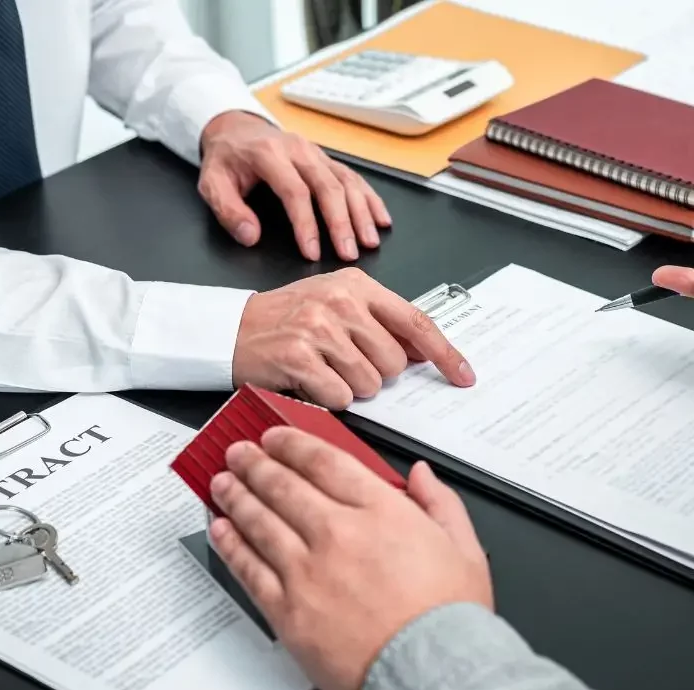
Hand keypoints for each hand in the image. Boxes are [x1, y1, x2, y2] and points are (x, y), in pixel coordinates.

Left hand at [198, 111, 391, 260]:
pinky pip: (353, 177)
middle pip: (328, 186)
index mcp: (268, 154)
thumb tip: (251, 236)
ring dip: (361, 213)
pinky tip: (381, 219)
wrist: (236, 128)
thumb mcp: (211, 183)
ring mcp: (316, 152)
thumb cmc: (226, 160)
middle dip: (341, 223)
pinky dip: (370, 198)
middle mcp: (298, 150)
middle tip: (348, 253)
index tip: (312, 252)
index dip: (305, 224)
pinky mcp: (326, 158)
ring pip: (346, 181)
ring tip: (369, 242)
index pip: (294, 191)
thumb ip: (229, 211)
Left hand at [209, 428, 492, 689]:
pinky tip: (222, 530)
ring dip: (236, 496)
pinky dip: (231, 544)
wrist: (430, 672)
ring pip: (259, 521)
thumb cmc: (447, 618)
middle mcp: (339, 534)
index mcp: (381, 512)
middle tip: (240, 452)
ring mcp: (308, 572)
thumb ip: (440, 503)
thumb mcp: (465, 548)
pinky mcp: (288, 610)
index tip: (276, 438)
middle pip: (283, 485)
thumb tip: (422, 474)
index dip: (293, 444)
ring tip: (223, 483)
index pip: (324, 462)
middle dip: (256, 463)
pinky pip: (249, 569)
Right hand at [232, 267, 474, 409]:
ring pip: (370, 383)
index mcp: (358, 285)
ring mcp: (320, 328)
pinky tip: (309, 382)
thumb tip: (425, 351)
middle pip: (394, 361)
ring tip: (323, 370)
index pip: (416, 321)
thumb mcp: (337, 306)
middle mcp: (341, 301)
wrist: (230, 329)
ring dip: (350, 387)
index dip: (445, 353)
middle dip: (376, 373)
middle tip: (344, 363)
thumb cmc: (286, 321)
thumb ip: (381, 323)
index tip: (464, 375)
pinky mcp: (299, 356)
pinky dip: (328, 399)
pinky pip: (340, 397)